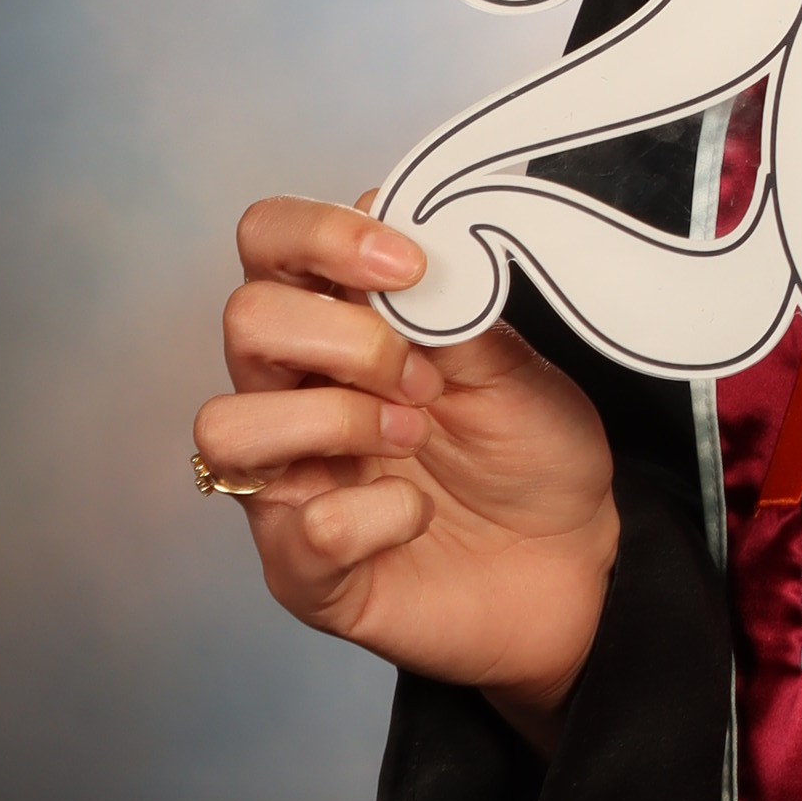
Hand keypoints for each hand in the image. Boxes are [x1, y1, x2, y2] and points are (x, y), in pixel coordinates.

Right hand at [195, 198, 619, 745]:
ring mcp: (287, 481)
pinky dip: (380, 515)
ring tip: (411, 437)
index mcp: (337, 324)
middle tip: (423, 378)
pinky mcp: (302, 568)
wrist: (573, 560)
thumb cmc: (531, 454)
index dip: (321, 235)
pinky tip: (419, 514)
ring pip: (227, 425)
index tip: (407, 265)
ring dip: (336, 421)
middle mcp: (293, 394)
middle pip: (244, 320)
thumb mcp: (511, 362)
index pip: (269, 241)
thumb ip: (452, 303)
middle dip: (346, 339)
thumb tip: (408, 232)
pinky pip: (306, 528)